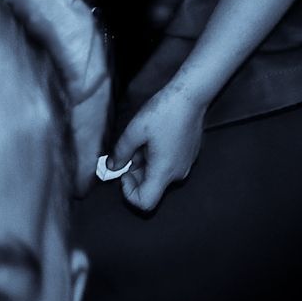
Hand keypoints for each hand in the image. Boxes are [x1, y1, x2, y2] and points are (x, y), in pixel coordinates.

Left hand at [109, 83, 207, 210]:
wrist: (189, 98)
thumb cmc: (163, 112)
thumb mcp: (135, 130)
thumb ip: (121, 152)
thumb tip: (112, 167)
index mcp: (163, 171)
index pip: (145, 203)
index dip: (128, 192)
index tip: (123, 172)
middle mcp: (176, 174)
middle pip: (150, 188)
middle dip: (133, 174)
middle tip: (127, 151)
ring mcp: (184, 166)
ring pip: (157, 175)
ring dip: (143, 163)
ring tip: (140, 140)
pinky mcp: (187, 157)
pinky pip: (167, 166)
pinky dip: (154, 158)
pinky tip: (151, 137)